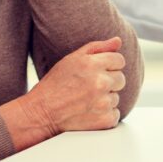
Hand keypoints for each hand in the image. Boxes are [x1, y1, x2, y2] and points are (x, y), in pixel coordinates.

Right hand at [0, 36, 126, 150]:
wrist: (42, 112)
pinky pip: (115, 114)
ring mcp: (103, 103)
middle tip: (90, 87)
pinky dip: (105, 115)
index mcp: (92, 64)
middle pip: (121, 79)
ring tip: (86, 100)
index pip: (119, 60)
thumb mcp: (72, 59)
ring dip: (105, 99)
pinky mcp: (104, 120)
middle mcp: (100, 82)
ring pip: (116, 97)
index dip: (109, 65)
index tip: (98, 72)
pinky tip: (89, 112)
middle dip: (108, 81)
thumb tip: (118, 41)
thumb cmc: (55, 84)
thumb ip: (98, 47)